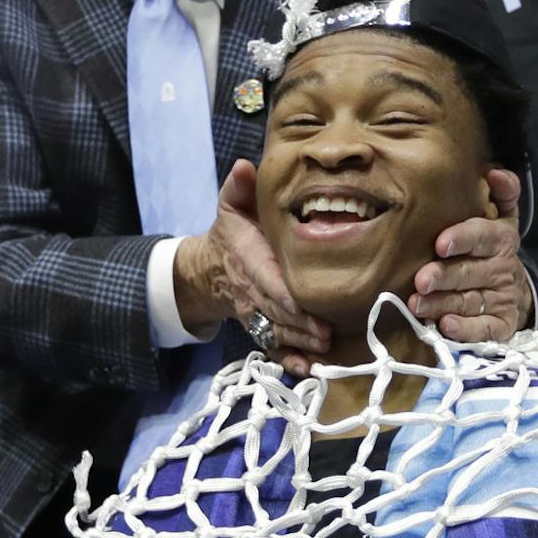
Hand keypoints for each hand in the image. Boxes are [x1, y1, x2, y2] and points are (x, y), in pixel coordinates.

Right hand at [172, 160, 330, 373]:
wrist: (210, 270)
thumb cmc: (232, 234)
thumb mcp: (231, 206)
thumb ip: (238, 187)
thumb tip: (244, 167)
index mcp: (250, 260)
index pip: (268, 280)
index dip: (284, 294)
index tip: (300, 302)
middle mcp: (254, 292)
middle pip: (278, 312)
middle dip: (300, 324)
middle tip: (327, 333)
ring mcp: (258, 314)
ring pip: (280, 333)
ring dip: (301, 343)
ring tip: (324, 349)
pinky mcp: (264, 328)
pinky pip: (275, 348)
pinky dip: (289, 361)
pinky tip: (308, 371)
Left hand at [410, 168, 526, 342]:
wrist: (512, 289)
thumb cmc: (490, 248)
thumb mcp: (501, 217)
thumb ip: (501, 193)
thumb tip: (494, 171)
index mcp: (502, 239)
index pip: (483, 235)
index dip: (463, 238)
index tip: (440, 243)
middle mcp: (503, 269)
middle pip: (471, 272)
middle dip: (445, 276)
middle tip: (420, 280)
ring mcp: (502, 298)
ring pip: (470, 301)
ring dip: (443, 304)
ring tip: (417, 305)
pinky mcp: (501, 325)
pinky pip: (483, 330)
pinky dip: (465, 330)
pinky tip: (444, 325)